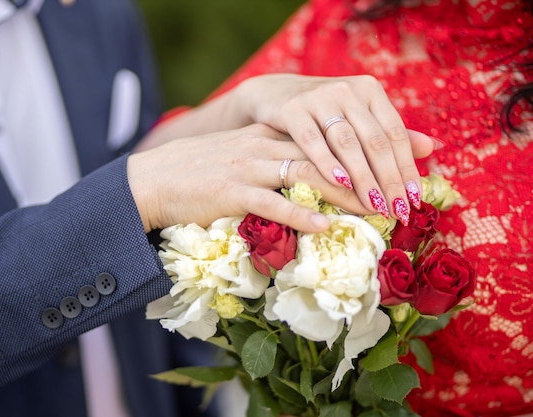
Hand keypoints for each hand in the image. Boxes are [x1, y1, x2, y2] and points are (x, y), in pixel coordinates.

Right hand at [138, 74, 435, 225]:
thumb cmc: (198, 175)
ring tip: (375, 209)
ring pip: (305, 176)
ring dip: (343, 194)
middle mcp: (263, 146)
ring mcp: (248, 168)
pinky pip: (273, 203)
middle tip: (396, 191)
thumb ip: (269, 160)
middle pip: (324, 155)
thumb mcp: (237, 156)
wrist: (153, 180)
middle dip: (364, 172)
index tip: (392, 162)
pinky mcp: (232, 192)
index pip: (322, 139)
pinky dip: (301, 214)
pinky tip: (325, 226)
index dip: (360, 149)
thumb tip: (302, 176)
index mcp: (267, 137)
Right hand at [231, 73, 433, 224]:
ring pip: (347, 142)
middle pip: (375, 140)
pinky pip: (311, 140)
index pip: (395, 133)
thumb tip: (432, 148)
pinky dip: (327, 162)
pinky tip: (339, 183)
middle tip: (398, 211)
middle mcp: (347, 90)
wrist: (271, 94)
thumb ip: (387, 133)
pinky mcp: (291, 110)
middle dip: (389, 179)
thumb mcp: (354, 118)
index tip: (415, 200)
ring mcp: (319, 97)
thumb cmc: (319, 114)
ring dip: (363, 177)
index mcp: (369, 91)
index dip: (407, 168)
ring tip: (374, 205)